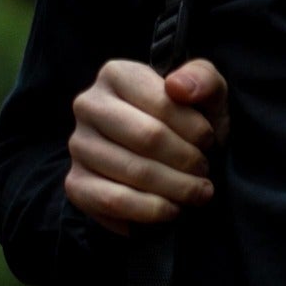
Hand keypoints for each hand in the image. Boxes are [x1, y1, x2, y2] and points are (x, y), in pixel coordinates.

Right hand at [65, 56, 228, 232]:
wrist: (166, 161)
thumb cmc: (187, 122)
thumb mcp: (205, 94)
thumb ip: (202, 79)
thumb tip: (178, 86)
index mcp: (116, 74)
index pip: (164, 103)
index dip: (196, 129)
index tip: (210, 141)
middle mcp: (88, 105)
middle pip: (148, 138)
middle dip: (188, 161)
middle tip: (204, 172)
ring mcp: (79, 145)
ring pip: (134, 172)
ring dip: (177, 189)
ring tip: (196, 192)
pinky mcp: (76, 183)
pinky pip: (113, 202)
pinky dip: (149, 211)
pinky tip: (171, 210)